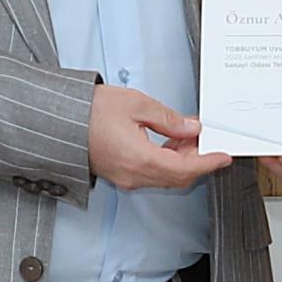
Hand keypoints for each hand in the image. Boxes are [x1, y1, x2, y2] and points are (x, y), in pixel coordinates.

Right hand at [88, 85, 233, 191]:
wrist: (59, 119)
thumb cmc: (88, 111)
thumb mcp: (136, 104)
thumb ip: (168, 119)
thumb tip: (190, 128)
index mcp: (140, 159)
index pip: (186, 169)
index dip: (208, 163)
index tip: (223, 157)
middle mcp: (133, 175)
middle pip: (177, 177)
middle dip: (197, 160)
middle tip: (206, 140)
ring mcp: (125, 178)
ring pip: (164, 177)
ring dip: (181, 161)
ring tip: (186, 137)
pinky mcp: (119, 174)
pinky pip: (150, 175)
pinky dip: (166, 163)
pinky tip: (168, 144)